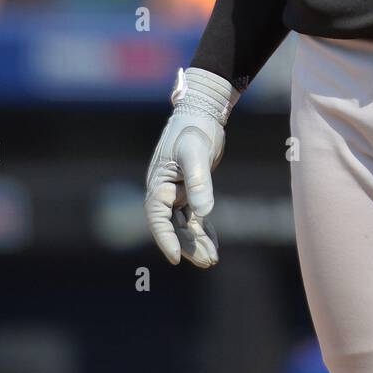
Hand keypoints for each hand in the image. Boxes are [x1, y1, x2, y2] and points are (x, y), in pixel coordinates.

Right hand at [145, 67, 237, 267]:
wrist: (203, 111)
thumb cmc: (194, 129)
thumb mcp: (196, 154)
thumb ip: (199, 183)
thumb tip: (204, 212)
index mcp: (159, 184)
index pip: (158, 219)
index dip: (166, 240)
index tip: (176, 259)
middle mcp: (165, 192)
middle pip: (174, 226)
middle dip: (189, 246)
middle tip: (207, 261)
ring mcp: (178, 192)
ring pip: (185, 224)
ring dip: (198, 241)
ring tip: (212, 259)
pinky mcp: (191, 190)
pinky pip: (195, 216)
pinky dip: (204, 229)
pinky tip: (214, 244)